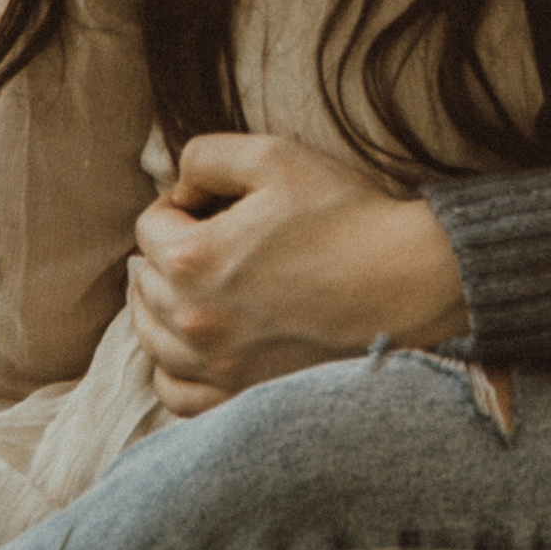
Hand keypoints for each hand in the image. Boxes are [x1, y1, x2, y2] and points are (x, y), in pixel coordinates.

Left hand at [127, 133, 469, 415]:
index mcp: (194, 259)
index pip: (149, 226)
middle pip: (144, 282)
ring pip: (151, 338)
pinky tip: (191, 342)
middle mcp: (194, 319)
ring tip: (188, 285)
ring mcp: (217, 364)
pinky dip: (171, 366)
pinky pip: (177, 391)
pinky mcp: (241, 393)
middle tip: (209, 237)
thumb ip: (207, 156)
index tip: (212, 202)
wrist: (406, 281)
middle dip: (165, 252)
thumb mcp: (276, 156)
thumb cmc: (345, 216)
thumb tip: (180, 184)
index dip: (178, 204)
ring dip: (158, 305)